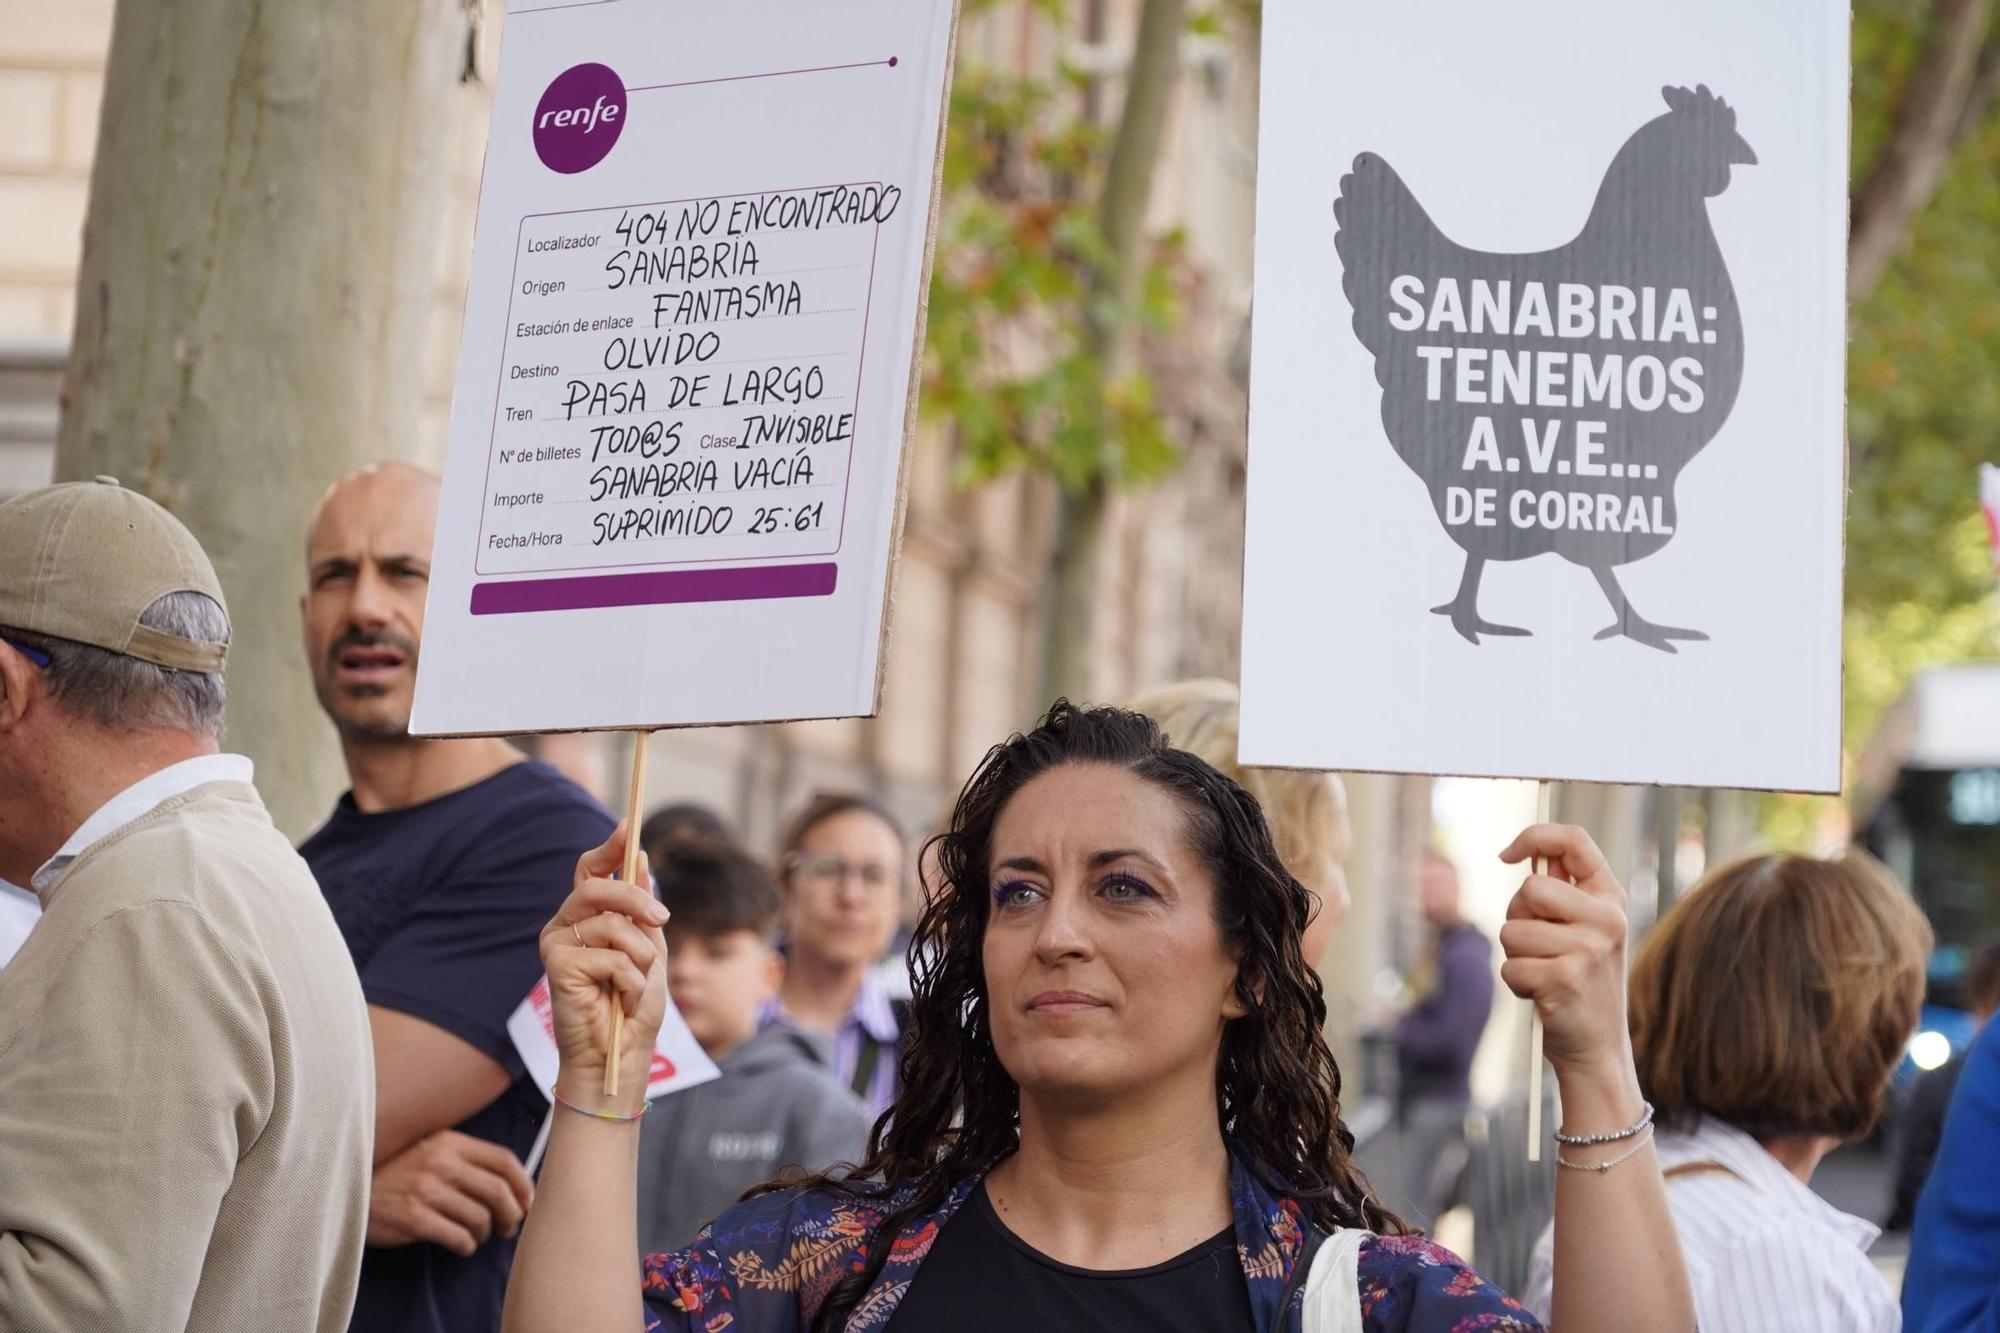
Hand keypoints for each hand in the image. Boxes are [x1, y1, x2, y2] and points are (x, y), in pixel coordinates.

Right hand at [367, 1129, 534, 1256]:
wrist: (348, 1186)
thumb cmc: (396, 1172)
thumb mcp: (430, 1150)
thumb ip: (465, 1160)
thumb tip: (511, 1185)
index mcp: (450, 1142)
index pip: (503, 1160)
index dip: (523, 1184)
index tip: (526, 1201)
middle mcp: (441, 1162)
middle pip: (498, 1190)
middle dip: (511, 1213)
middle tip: (509, 1226)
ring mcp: (427, 1190)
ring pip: (480, 1217)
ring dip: (486, 1232)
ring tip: (478, 1235)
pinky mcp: (414, 1218)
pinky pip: (458, 1237)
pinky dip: (467, 1246)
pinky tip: (462, 1245)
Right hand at [540, 822, 668, 1115]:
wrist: (618, 1055)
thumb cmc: (632, 1006)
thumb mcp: (648, 950)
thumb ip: (642, 909)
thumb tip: (640, 857)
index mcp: (587, 918)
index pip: (591, 870)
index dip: (609, 848)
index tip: (628, 827)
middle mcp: (566, 924)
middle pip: (600, 886)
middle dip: (637, 900)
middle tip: (661, 919)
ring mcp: (557, 943)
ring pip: (612, 924)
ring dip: (640, 959)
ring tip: (635, 986)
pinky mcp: (556, 964)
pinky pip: (610, 956)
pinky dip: (630, 981)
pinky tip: (620, 1000)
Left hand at [1497, 824, 1634, 1084]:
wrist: (1598, 1049)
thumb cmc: (1579, 983)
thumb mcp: (1583, 931)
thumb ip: (1562, 894)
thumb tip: (1523, 855)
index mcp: (1610, 899)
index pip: (1574, 841)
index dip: (1533, 836)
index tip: (1506, 855)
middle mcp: (1607, 919)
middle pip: (1529, 889)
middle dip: (1518, 917)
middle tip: (1539, 946)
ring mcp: (1589, 949)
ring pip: (1512, 931)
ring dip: (1517, 956)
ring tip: (1545, 974)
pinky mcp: (1566, 979)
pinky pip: (1510, 966)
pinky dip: (1516, 983)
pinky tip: (1542, 996)